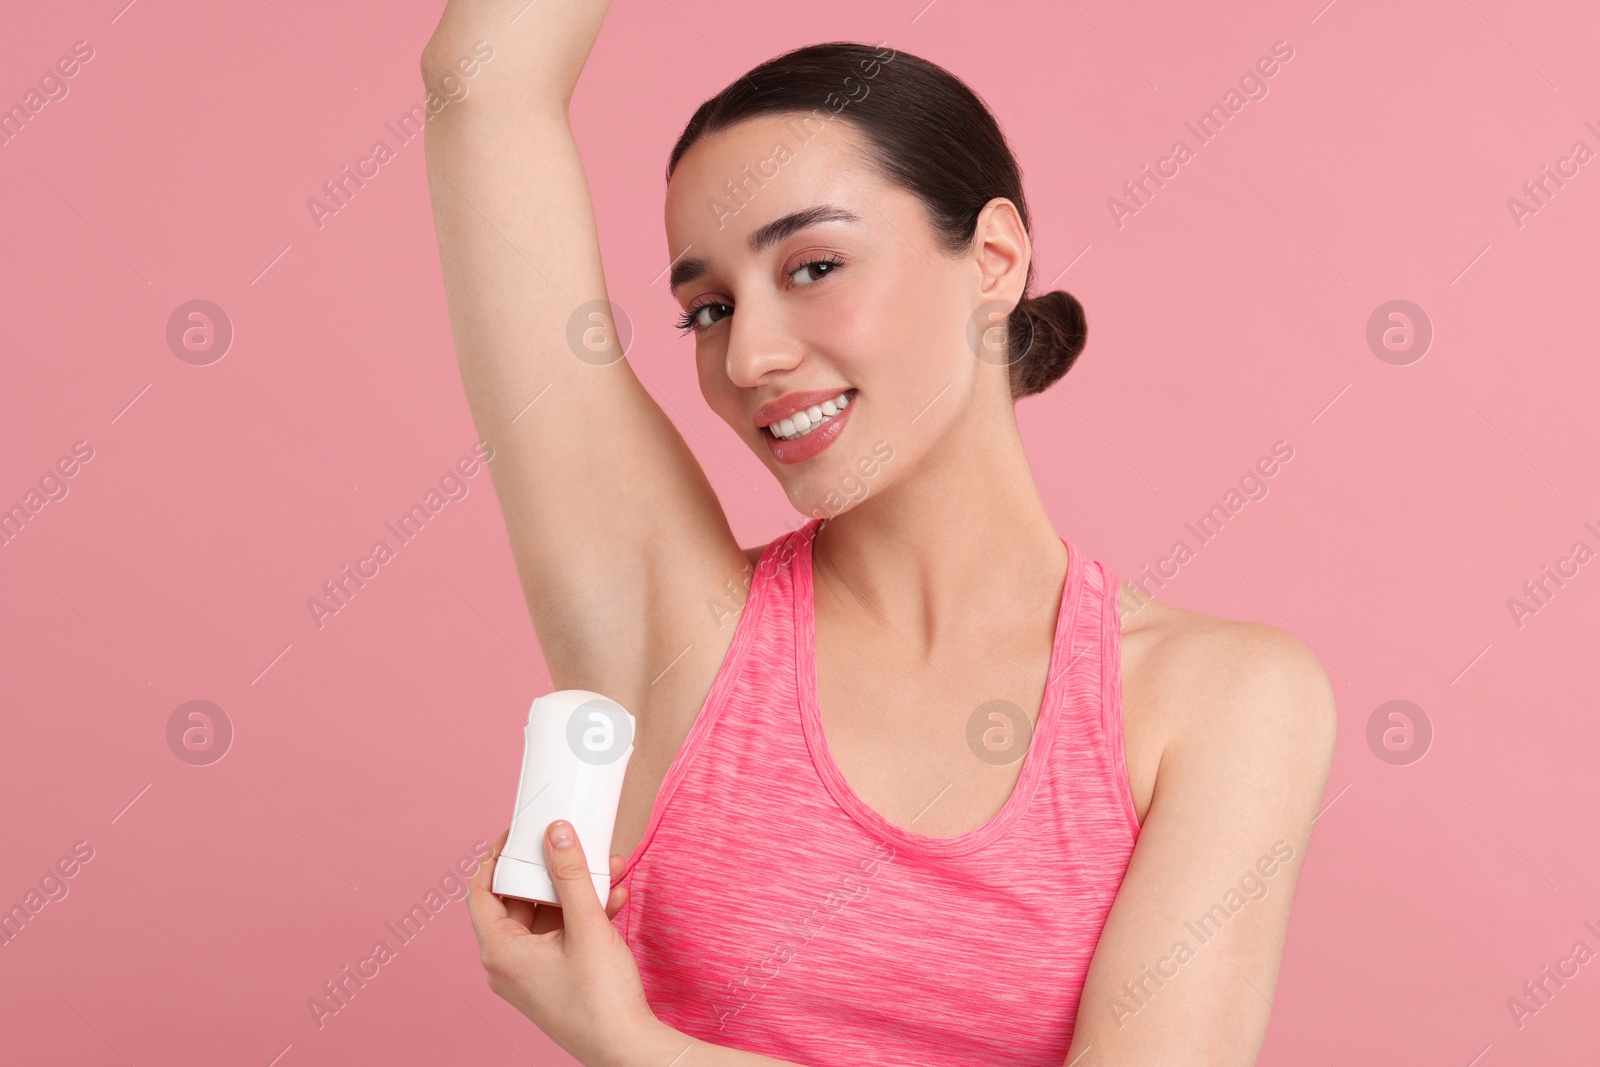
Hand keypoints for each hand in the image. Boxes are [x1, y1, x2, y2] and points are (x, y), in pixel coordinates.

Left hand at [468, 822, 655, 1065]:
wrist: (626, 1047)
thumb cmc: (600, 999)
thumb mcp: (586, 925)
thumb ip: (570, 874)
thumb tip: (555, 833)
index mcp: (500, 953)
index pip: (481, 891)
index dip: (497, 857)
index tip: (518, 832)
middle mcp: (508, 964)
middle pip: (518, 900)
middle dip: (552, 870)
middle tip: (570, 843)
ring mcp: (531, 973)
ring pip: (546, 916)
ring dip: (575, 890)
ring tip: (608, 868)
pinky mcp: (553, 978)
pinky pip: (561, 935)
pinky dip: (583, 914)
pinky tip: (614, 897)